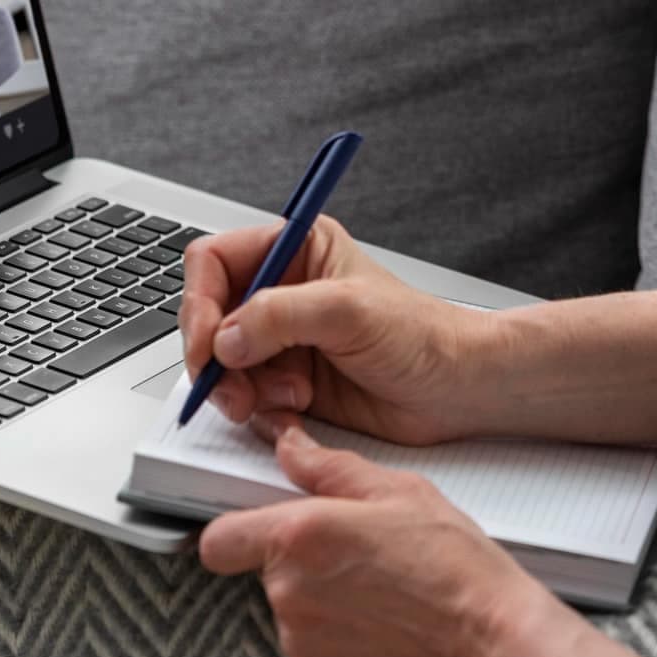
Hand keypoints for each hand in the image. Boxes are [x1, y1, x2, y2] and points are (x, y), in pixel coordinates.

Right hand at [182, 217, 499, 445]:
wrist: (455, 388)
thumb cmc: (422, 335)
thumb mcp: (349, 311)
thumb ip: (280, 315)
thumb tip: (227, 336)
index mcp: (296, 250)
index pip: (215, 263)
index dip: (200, 302)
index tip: (208, 343)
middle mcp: (282, 291)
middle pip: (209, 316)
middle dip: (214, 354)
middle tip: (229, 384)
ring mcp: (282, 339)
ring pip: (221, 361)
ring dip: (236, 386)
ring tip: (275, 397)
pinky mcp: (286, 380)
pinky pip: (243, 393)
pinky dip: (257, 406)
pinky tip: (293, 405)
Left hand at [201, 420, 571, 656]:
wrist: (492, 649)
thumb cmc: (459, 574)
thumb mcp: (402, 493)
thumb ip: (331, 469)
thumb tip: (293, 449)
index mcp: (303, 537)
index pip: (220, 538)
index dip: (237, 530)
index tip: (258, 525)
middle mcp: (292, 594)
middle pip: (269, 572)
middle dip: (305, 561)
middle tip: (361, 554)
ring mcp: (304, 645)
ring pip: (296, 611)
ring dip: (326, 600)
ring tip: (384, 591)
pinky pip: (318, 649)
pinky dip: (343, 637)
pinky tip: (387, 623)